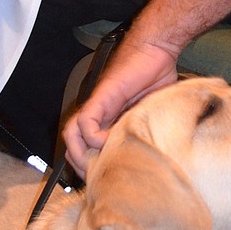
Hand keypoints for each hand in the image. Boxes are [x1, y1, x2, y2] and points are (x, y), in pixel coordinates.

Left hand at [62, 37, 178, 177]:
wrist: (158, 50)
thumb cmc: (158, 77)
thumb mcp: (156, 114)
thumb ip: (148, 132)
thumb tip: (157, 158)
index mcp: (109, 122)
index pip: (88, 151)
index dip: (95, 167)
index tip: (110, 179)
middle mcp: (99, 115)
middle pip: (74, 146)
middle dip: (85, 167)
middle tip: (104, 177)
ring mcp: (98, 106)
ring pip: (72, 135)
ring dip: (82, 154)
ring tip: (102, 162)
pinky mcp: (101, 97)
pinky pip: (85, 123)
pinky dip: (93, 137)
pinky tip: (110, 140)